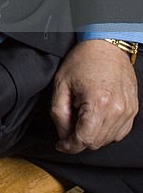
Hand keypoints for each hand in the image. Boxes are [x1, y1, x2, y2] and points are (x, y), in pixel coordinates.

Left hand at [51, 39, 138, 153]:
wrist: (105, 46)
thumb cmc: (83, 61)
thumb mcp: (61, 85)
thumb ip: (59, 114)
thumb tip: (64, 135)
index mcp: (98, 103)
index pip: (84, 140)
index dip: (69, 146)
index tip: (60, 144)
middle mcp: (117, 110)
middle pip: (96, 143)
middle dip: (79, 140)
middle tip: (68, 126)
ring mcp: (128, 111)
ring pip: (108, 140)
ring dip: (92, 136)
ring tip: (82, 116)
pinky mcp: (133, 110)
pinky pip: (119, 132)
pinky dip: (106, 131)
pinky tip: (96, 117)